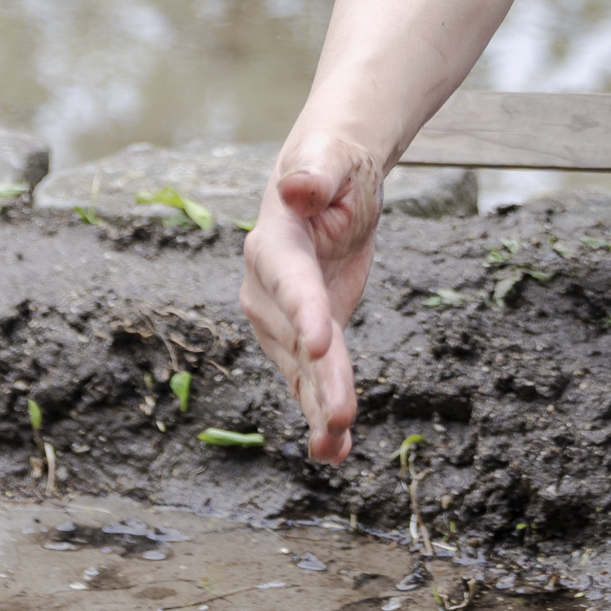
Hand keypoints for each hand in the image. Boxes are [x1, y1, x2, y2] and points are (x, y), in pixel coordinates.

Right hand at [238, 125, 383, 462]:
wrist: (325, 184)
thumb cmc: (330, 166)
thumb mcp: (330, 159)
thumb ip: (316, 172)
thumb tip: (297, 185)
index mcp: (275, 245)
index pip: (291, 283)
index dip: (304, 312)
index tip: (323, 344)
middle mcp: (269, 291)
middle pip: (297, 339)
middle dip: (319, 379)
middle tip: (341, 416)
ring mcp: (284, 321)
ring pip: (304, 371)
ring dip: (319, 410)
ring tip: (333, 448)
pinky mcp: (306, 339)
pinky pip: (313, 380)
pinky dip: (322, 415)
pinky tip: (335, 451)